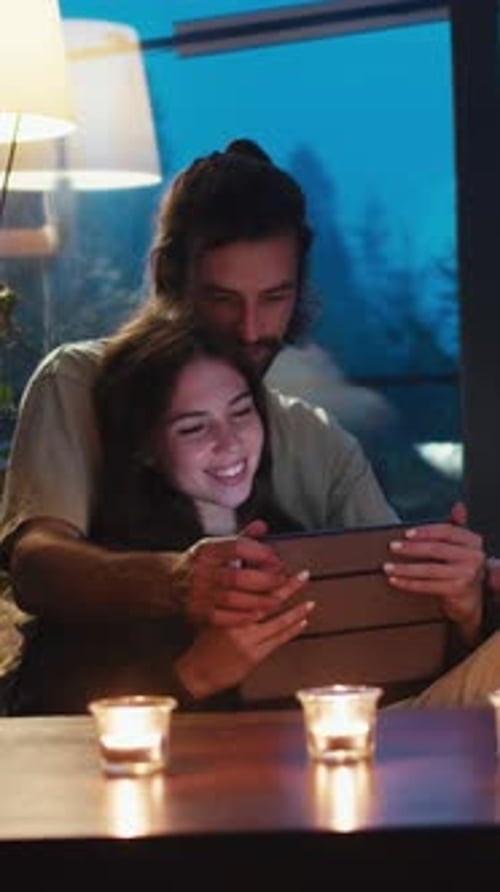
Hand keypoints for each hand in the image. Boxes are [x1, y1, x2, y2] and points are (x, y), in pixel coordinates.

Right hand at [171, 520, 307, 627]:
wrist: (169, 582)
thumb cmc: (201, 562)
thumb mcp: (217, 545)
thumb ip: (242, 538)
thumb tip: (263, 526)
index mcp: (207, 550)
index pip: (236, 547)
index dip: (259, 552)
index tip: (275, 558)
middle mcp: (201, 570)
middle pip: (236, 576)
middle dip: (263, 580)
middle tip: (281, 580)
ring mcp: (198, 593)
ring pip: (231, 598)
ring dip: (257, 601)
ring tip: (275, 600)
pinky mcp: (197, 611)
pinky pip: (222, 617)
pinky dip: (241, 617)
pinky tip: (256, 615)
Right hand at [174, 575, 313, 698]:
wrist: (198, 673)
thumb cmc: (205, 643)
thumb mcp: (213, 615)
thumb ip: (230, 599)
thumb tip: (243, 575)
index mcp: (226, 608)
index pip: (252, 588)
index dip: (270, 577)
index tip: (282, 567)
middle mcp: (237, 622)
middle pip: (268, 601)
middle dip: (288, 586)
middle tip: (303, 575)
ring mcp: (247, 640)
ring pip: (278, 622)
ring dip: (296, 611)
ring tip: (310, 603)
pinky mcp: (254, 656)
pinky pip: (278, 640)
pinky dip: (291, 630)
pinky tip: (302, 622)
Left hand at [383, 501, 485, 643]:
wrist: (470, 597)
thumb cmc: (460, 566)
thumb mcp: (461, 545)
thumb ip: (456, 525)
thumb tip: (458, 505)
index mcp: (473, 541)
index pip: (447, 531)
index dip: (426, 531)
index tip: (406, 533)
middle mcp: (473, 557)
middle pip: (437, 549)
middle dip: (411, 548)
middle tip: (392, 546)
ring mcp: (467, 575)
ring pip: (429, 569)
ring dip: (405, 568)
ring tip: (388, 567)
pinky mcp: (457, 591)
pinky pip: (428, 586)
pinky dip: (409, 583)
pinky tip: (396, 580)